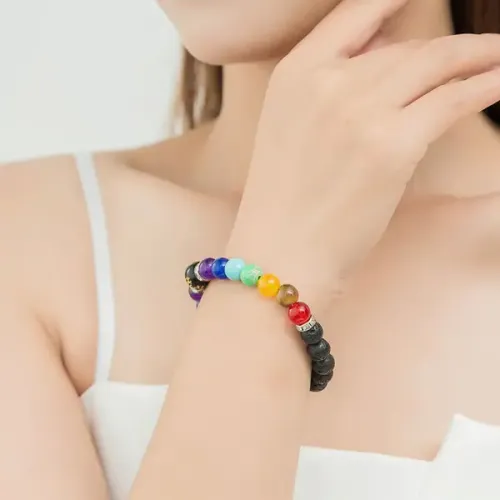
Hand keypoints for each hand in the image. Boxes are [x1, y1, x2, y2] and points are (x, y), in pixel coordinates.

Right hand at [228, 0, 499, 300]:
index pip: (356, 11)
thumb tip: (381, 63)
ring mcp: (360, 110)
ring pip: (437, 62)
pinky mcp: (393, 145)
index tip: (420, 0)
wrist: (277, 255)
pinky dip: (487, 84)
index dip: (395, 0)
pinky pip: (454, 98)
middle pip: (406, 46)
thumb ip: (329, 92)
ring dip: (479, 56)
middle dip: (449, 49)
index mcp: (294, 74)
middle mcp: (326, 81)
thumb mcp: (289, 131)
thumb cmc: (282, 205)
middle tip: (480, 51)